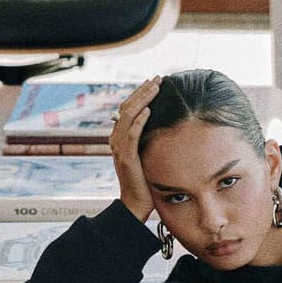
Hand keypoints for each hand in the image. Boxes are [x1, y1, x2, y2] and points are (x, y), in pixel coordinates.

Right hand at [108, 76, 161, 221]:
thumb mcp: (149, 157)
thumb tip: (165, 128)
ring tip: (155, 87)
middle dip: (143, 91)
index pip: (128, 109)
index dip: (140, 94)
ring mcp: (119, 147)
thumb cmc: (147, 182)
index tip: (154, 83)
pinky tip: (148, 110)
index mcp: (120, 138)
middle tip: (158, 78)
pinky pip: (131, 134)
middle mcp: (116, 139)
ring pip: (128, 116)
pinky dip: (138, 121)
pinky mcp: (125, 157)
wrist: (136, 204)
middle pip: (127, 107)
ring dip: (142, 99)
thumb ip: (150, 142)